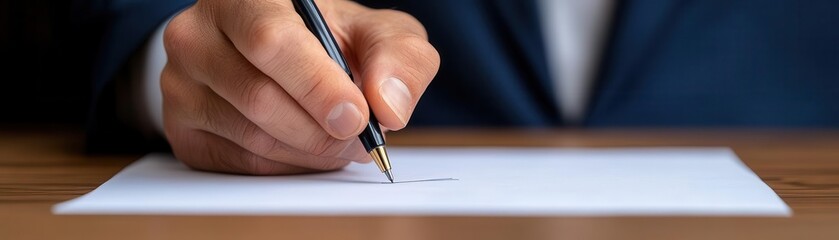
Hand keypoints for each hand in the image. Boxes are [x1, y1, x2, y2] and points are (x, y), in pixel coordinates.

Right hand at [161, 0, 439, 174]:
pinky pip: (240, 163)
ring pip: (252, 137)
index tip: (357, 116)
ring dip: (310, 151)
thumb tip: (390, 107)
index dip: (318, 86)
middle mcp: (197, 32)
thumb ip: (398, 58)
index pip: (270, 41)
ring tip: (339, 141)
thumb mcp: (374, 34)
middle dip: (321, 130)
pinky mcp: (180, 126)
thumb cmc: (327, 39)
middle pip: (259, 97)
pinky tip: (306, 148)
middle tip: (357, 138)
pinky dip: (287, 165)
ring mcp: (180, 81)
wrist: (279, 55)